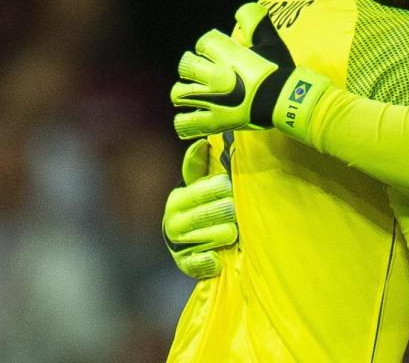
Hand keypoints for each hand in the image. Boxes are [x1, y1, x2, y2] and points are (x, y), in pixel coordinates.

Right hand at [162, 139, 237, 278]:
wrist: (198, 238)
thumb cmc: (206, 203)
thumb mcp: (201, 182)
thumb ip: (200, 165)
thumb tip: (201, 143)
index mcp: (179, 199)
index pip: (195, 192)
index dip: (212, 188)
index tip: (227, 184)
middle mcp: (174, 222)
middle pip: (201, 215)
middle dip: (221, 210)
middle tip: (233, 207)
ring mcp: (180, 245)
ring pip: (204, 238)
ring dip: (221, 233)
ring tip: (233, 231)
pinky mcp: (187, 265)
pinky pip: (195, 264)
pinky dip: (206, 262)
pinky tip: (217, 259)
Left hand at [170, 3, 328, 140]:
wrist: (288, 101)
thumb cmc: (280, 72)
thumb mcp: (271, 43)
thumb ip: (256, 23)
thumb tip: (242, 10)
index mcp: (227, 55)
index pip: (203, 43)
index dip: (206, 45)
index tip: (213, 50)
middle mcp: (215, 76)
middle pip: (186, 65)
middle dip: (191, 66)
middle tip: (201, 72)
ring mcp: (212, 100)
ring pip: (178, 93)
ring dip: (182, 93)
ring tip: (191, 94)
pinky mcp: (215, 122)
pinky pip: (186, 123)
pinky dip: (184, 121)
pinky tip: (189, 117)